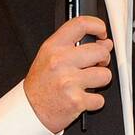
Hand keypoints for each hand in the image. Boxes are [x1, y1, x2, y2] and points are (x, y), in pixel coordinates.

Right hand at [23, 17, 112, 133]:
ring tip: (87, 83)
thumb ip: (73, 46)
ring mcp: (69, 81)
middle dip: (103, 59)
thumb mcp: (48, 56)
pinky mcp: (76, 101)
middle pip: (100, 51)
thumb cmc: (40, 84)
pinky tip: (82, 98)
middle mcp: (60, 62)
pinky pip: (100, 99)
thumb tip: (105, 43)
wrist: (29, 110)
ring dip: (100, 81)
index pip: (80, 25)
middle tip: (96, 64)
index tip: (102, 33)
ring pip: (105, 75)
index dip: (97, 25)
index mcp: (54, 47)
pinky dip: (94, 101)